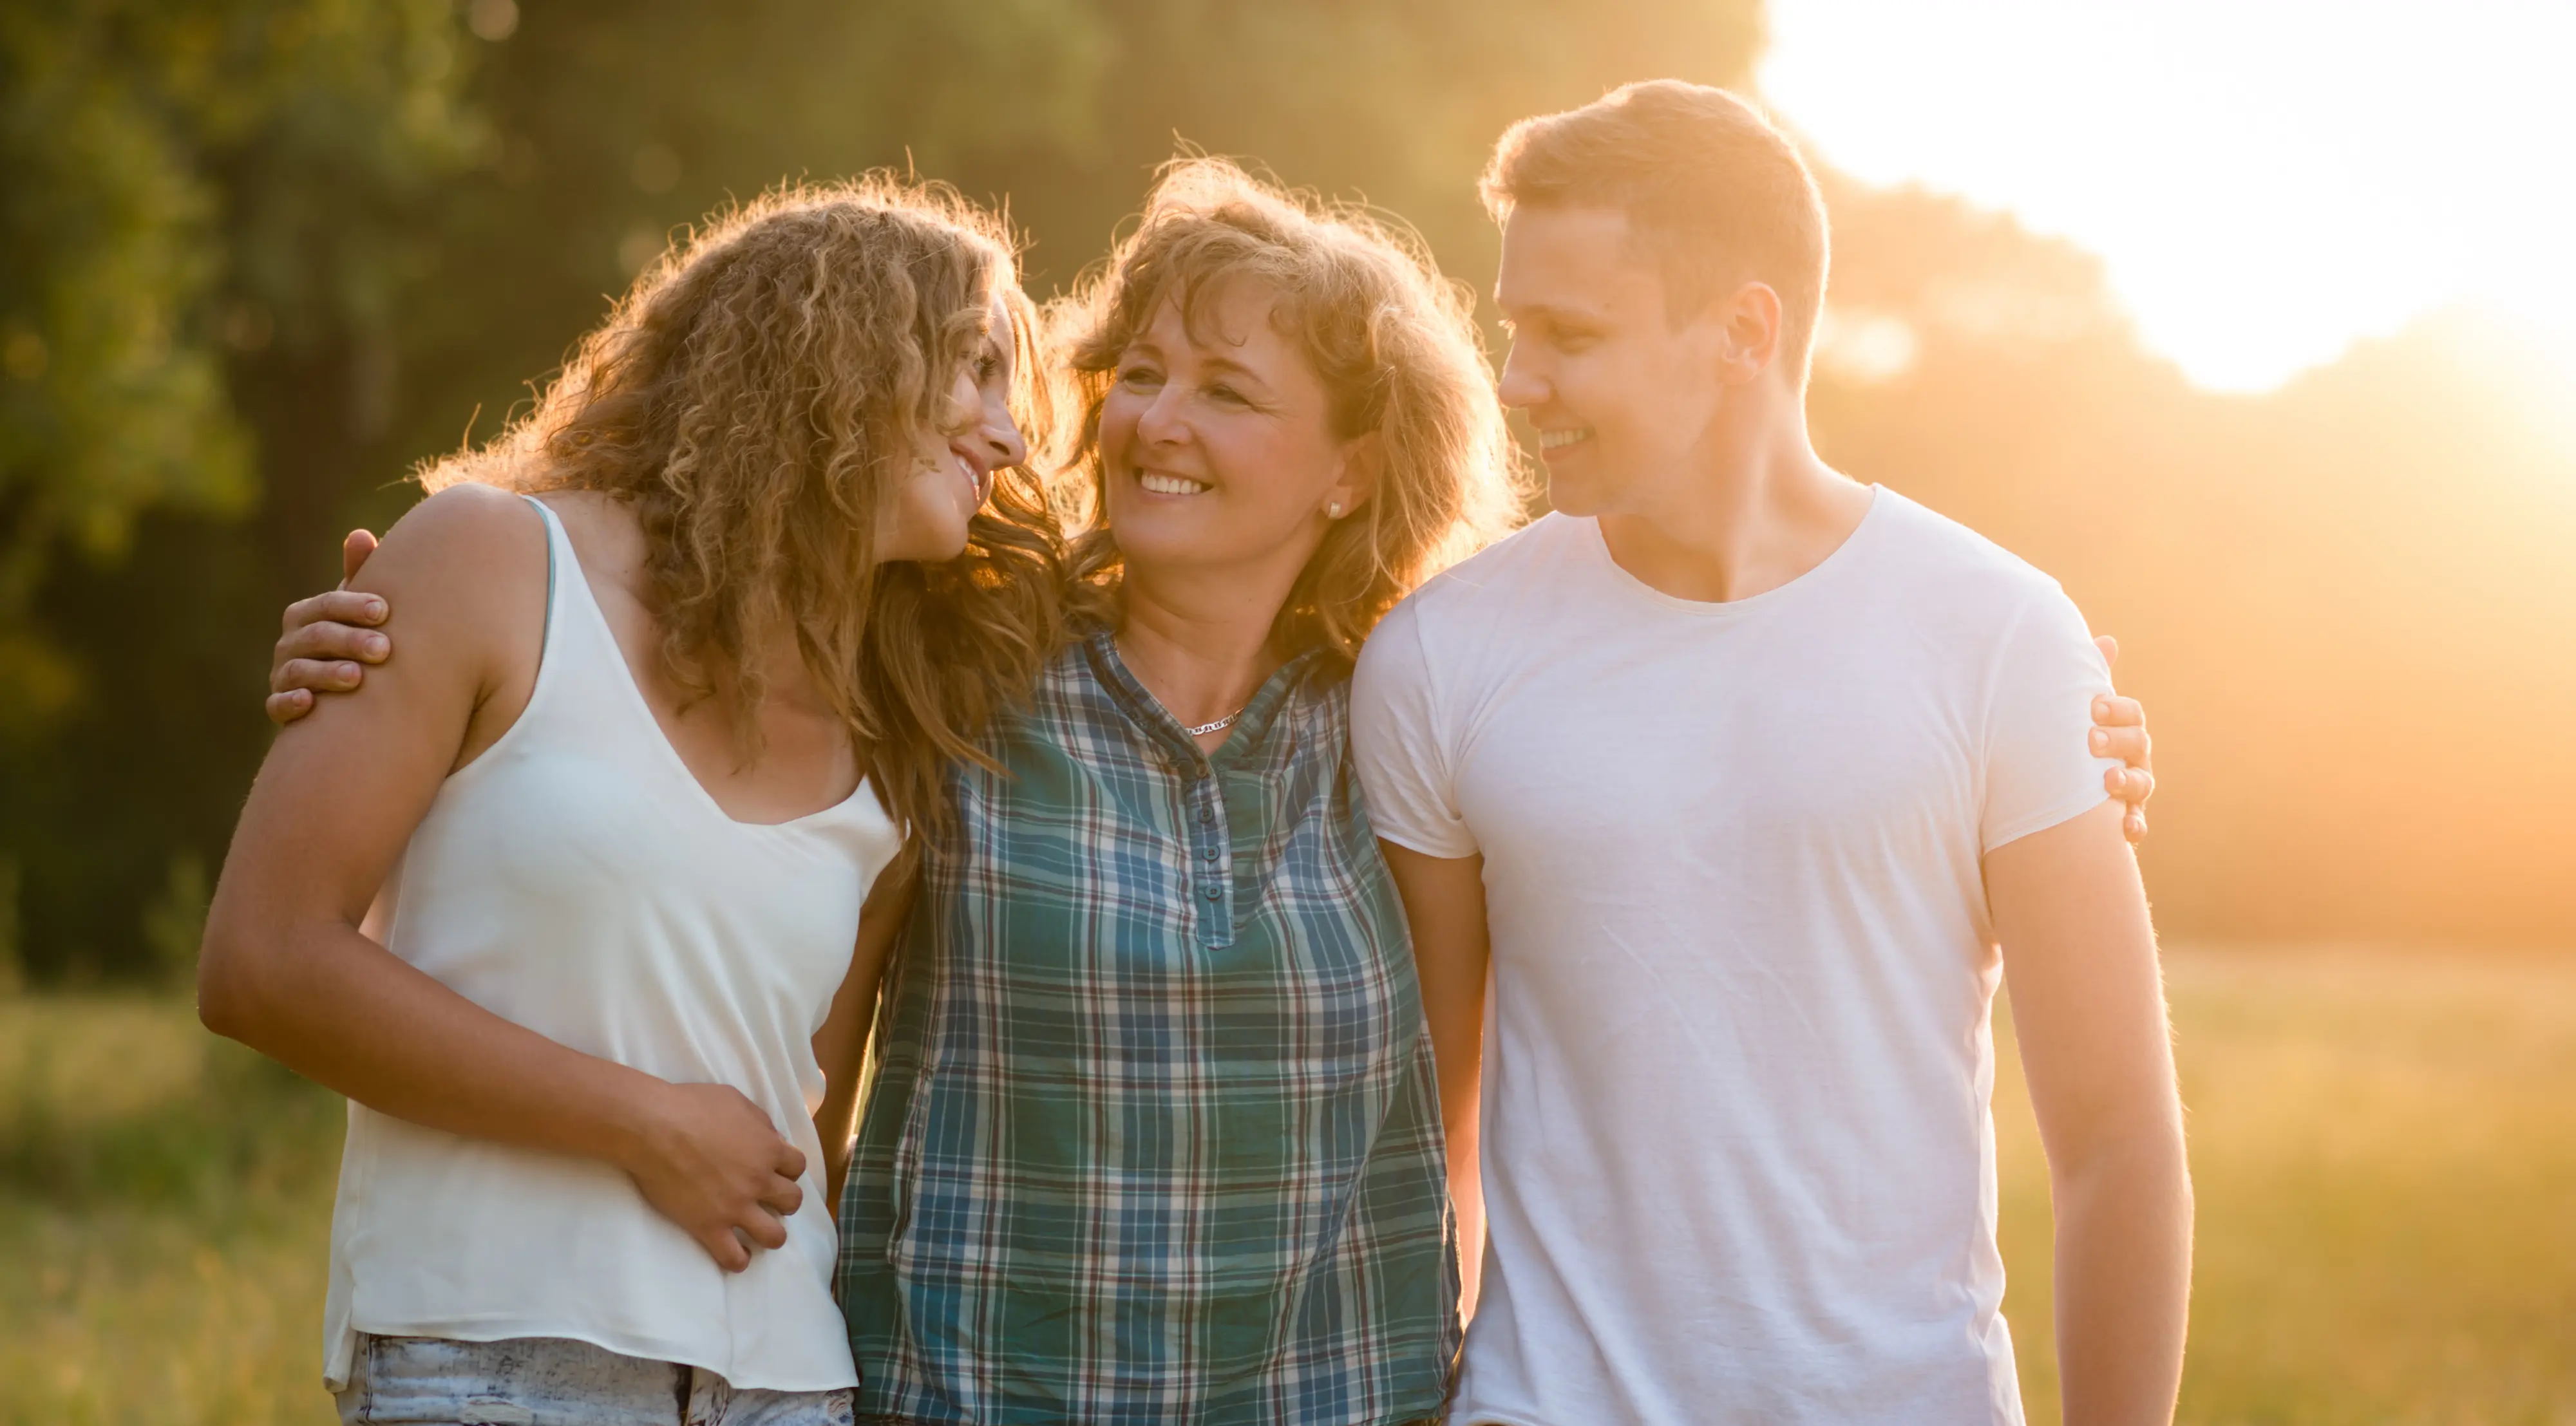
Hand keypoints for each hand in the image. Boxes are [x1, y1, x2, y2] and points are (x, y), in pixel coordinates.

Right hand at [268, 529, 386, 724]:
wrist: (342, 694)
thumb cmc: (355, 639)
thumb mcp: (358, 609)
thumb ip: (360, 574)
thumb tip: (360, 535)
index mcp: (307, 614)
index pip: (326, 605)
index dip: (353, 606)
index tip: (384, 610)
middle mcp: (290, 642)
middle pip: (317, 637)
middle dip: (349, 641)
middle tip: (384, 649)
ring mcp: (282, 674)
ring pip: (299, 671)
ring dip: (326, 673)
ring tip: (356, 677)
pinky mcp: (280, 706)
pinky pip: (277, 705)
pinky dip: (290, 703)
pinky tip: (309, 702)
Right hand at [620, 1081, 807, 1272]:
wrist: (653, 1128)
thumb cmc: (692, 1106)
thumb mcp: (736, 1101)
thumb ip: (759, 1122)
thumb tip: (771, 1137)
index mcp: (768, 1149)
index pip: (797, 1167)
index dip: (788, 1170)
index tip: (775, 1172)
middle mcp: (759, 1181)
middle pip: (792, 1201)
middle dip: (784, 1202)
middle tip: (768, 1201)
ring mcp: (736, 1207)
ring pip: (774, 1236)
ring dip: (771, 1235)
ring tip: (758, 1232)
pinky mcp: (709, 1227)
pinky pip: (734, 1258)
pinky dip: (739, 1260)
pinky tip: (736, 1254)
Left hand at [2089, 635, 2154, 843]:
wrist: (2058, 794)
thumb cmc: (2069, 743)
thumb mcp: (2074, 712)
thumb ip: (2088, 679)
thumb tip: (2106, 641)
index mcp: (2122, 729)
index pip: (2132, 715)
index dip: (2118, 709)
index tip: (2094, 706)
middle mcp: (2133, 758)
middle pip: (2139, 745)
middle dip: (2119, 741)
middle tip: (2091, 740)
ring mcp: (2132, 790)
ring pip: (2142, 784)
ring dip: (2128, 782)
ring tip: (2107, 781)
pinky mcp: (2125, 819)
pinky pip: (2137, 824)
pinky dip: (2134, 826)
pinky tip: (2126, 830)